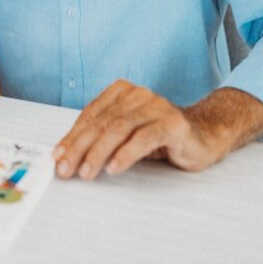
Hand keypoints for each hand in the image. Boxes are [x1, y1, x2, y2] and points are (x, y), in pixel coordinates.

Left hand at [53, 79, 228, 179]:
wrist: (204, 136)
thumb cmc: (160, 136)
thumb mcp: (126, 134)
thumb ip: (101, 137)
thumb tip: (67, 154)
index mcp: (123, 92)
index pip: (91, 114)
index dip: (72, 136)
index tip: (58, 155)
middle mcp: (138, 95)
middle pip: (102, 122)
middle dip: (80, 147)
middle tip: (66, 167)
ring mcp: (157, 107)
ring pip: (119, 129)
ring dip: (98, 153)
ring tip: (86, 171)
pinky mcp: (173, 123)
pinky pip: (144, 138)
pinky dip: (126, 154)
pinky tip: (114, 168)